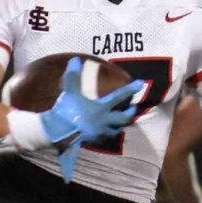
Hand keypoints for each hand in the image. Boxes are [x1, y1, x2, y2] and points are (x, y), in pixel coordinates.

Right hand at [42, 58, 144, 181]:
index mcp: (102, 107)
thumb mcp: (70, 91)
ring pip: (115, 131)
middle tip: (133, 108)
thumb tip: (75, 60)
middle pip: (123, 119)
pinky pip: (102, 139)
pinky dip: (104, 136)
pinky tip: (102, 135)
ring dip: (119, 127)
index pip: (119, 95)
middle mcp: (104, 121)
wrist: (60, 133)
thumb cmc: (68, 111)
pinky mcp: (92, 142)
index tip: (141, 83)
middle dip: (130, 113)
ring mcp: (99, 133)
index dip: (130, 89)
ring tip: (120, 124)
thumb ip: (73, 76)